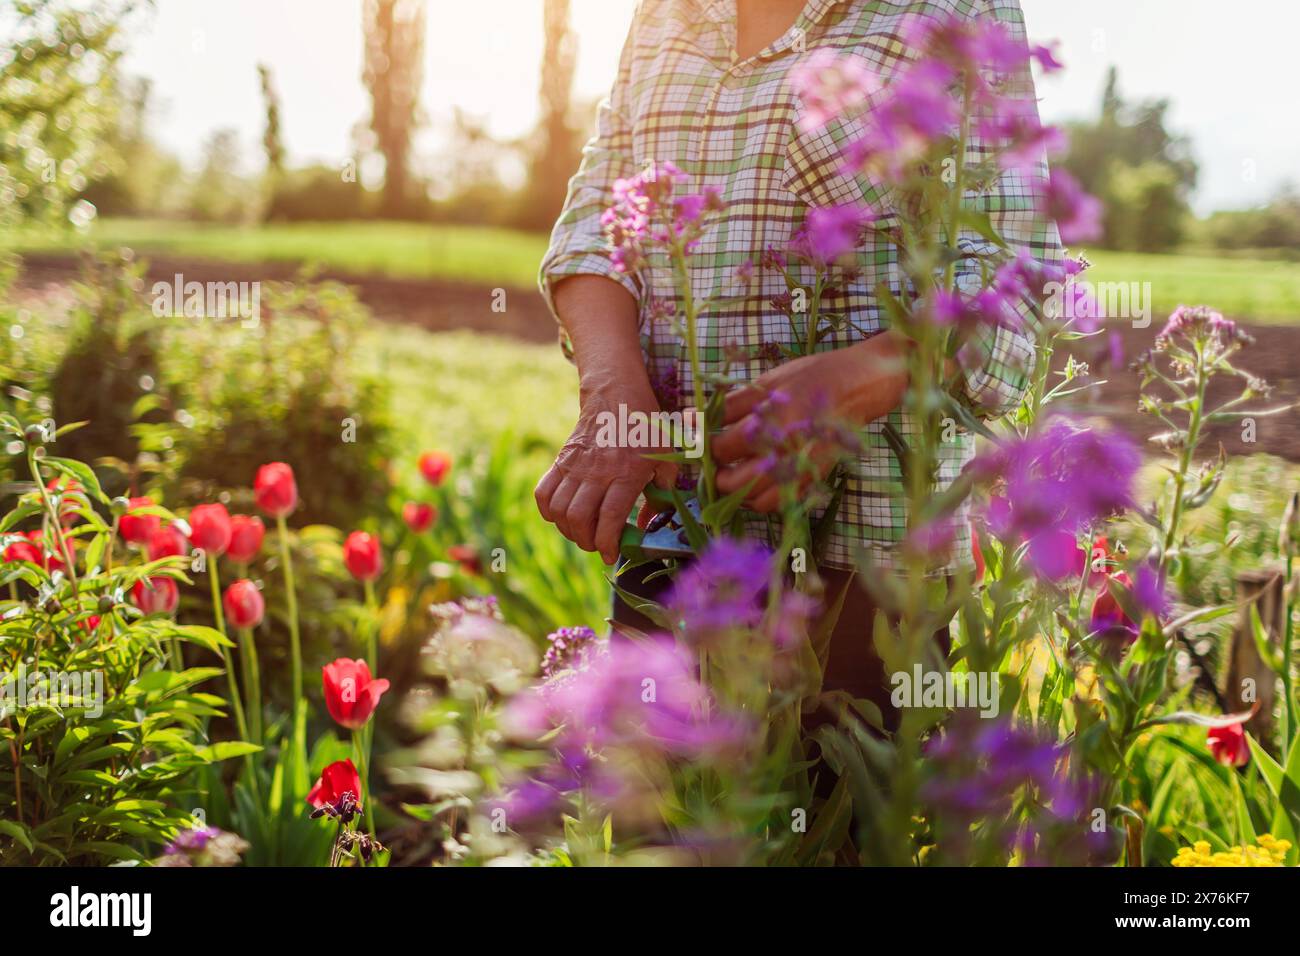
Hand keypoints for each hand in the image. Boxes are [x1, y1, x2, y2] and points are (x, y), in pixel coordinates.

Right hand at [535, 380, 677, 564]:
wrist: (617, 395)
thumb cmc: (647, 431)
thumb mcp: (666, 460)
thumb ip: (661, 496)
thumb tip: (645, 527)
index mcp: (627, 472)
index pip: (610, 517)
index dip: (608, 543)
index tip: (611, 556)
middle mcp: (598, 470)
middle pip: (579, 518)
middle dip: (587, 541)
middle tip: (598, 544)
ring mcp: (576, 465)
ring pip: (560, 510)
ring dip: (569, 530)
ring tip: (583, 533)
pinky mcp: (561, 460)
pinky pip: (543, 493)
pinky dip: (548, 511)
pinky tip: (562, 516)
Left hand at [713, 332, 908, 511]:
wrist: (860, 385)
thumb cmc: (812, 377)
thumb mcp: (768, 382)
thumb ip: (730, 404)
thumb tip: (692, 418)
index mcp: (771, 422)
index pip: (722, 447)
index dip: (704, 445)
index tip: (699, 440)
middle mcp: (786, 452)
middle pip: (733, 482)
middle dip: (715, 474)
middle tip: (711, 460)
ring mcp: (800, 471)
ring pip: (753, 500)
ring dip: (735, 491)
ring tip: (730, 472)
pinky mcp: (811, 480)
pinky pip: (777, 503)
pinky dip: (759, 499)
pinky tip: (753, 481)